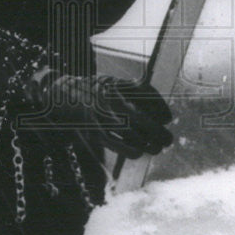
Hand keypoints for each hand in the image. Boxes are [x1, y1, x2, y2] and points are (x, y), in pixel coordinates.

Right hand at [23, 70, 172, 158]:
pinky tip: (139, 150)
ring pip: (133, 139)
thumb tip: (166, 116)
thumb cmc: (101, 90)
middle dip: (160, 134)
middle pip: (143, 121)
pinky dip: (134, 152)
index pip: (148, 99)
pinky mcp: (96, 135)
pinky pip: (121, 148)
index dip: (162, 111)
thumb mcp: (119, 83)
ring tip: (156, 148)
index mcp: (117, 88)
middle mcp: (109, 104)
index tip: (168, 119)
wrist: (66, 97)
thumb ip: (143, 91)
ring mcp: (102, 120)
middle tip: (168, 140)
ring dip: (150, 146)